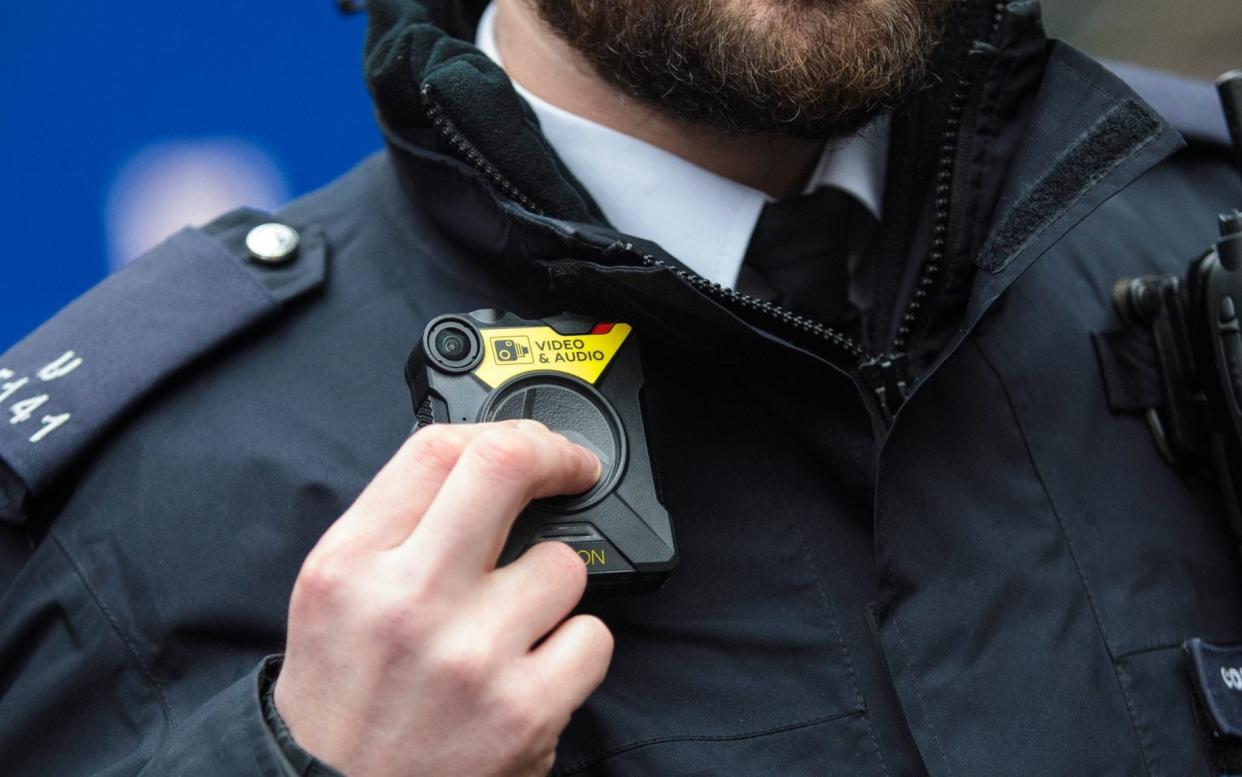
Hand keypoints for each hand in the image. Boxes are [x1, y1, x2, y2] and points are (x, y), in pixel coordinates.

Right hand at [274, 420, 612, 776]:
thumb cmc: (342, 697)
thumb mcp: (335, 592)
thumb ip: (397, 522)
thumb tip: (482, 461)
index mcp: (351, 564)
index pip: (439, 449)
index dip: (504, 431)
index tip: (532, 445)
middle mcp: (408, 602)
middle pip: (507, 468)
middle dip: (557, 457)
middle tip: (573, 471)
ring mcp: (471, 656)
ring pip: (565, 565)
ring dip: (553, 588)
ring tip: (513, 626)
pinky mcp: (524, 711)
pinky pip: (593, 638)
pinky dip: (573, 652)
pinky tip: (532, 672)